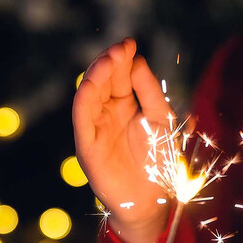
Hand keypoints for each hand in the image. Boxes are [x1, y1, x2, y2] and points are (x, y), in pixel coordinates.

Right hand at [72, 38, 171, 242]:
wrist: (151, 199)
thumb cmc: (158, 160)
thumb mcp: (161, 119)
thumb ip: (149, 90)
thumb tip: (135, 60)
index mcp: (125, 106)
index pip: (119, 76)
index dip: (123, 59)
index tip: (130, 43)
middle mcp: (107, 113)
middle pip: (103, 80)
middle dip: (110, 62)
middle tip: (121, 47)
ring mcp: (95, 128)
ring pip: (89, 94)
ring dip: (97, 75)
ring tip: (110, 58)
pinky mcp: (87, 145)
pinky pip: (81, 118)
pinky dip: (84, 99)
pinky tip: (92, 83)